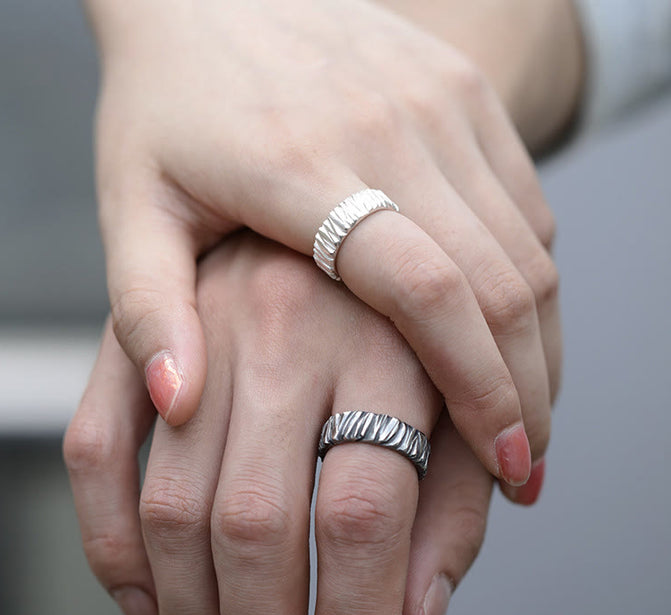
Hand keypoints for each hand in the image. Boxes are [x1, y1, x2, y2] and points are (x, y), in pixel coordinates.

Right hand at [65, 234, 543, 614]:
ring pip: (171, 503)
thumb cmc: (406, 317)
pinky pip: (95, 450)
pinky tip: (149, 612)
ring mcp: (202, 327)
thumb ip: (449, 506)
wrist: (329, 190)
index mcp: (384, 344)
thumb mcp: (456, 398)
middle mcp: (287, 330)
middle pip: (259, 523)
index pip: (364, 516)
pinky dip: (109, 548)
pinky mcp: (140, 333)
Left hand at [86, 0, 563, 486]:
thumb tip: (178, 407)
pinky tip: (511, 336)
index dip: (477, 386)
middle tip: (524, 466)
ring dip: (537, 344)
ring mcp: (441, 101)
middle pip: (501, 281)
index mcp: (308, 166)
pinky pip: (523, 204)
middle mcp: (394, 126)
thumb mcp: (134, 204)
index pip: (429, 289)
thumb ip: (148, 308)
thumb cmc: (168, 104)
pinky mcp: (463, 91)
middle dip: (526, 387)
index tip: (501, 462)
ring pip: (527, 248)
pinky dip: (529, 283)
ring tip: (526, 415)